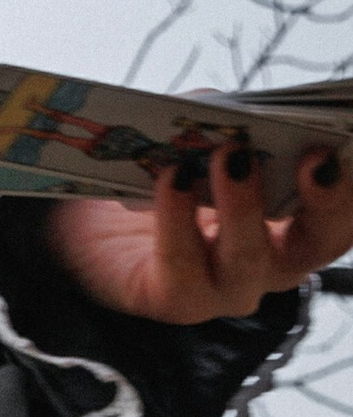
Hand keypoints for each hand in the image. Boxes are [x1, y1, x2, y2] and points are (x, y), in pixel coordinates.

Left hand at [42, 142, 352, 322]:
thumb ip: (224, 119)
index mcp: (300, 220)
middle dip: (326, 199)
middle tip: (314, 155)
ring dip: (243, 203)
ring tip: (229, 155)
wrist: (89, 218)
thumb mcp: (199, 130)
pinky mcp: (177, 301)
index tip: (349, 142)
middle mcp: (277, 261)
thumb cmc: (162, 168)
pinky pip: (184, 267)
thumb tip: (234, 115)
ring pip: (252, 257)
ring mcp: (229, 288)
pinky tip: (173, 179)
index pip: (346, 209)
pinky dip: (178, 219)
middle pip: (321, 241)